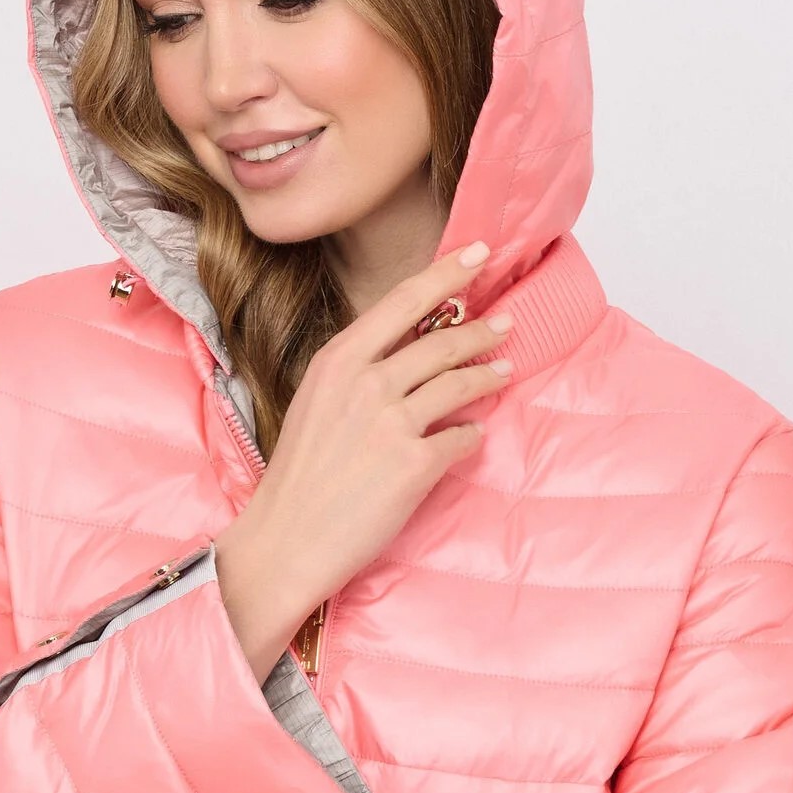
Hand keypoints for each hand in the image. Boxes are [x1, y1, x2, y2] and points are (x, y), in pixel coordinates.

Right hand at [213, 241, 512, 676]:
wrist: (288, 539)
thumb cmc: (300, 476)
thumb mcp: (316, 403)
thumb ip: (358, 373)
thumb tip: (409, 355)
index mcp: (339, 361)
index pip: (404, 301)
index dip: (447, 272)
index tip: (479, 254)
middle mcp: (368, 383)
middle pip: (441, 341)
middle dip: (481, 330)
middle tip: (504, 325)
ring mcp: (393, 423)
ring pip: (460, 383)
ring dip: (488, 376)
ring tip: (503, 372)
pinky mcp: (415, 465)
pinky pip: (461, 439)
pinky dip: (470, 436)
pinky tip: (472, 437)